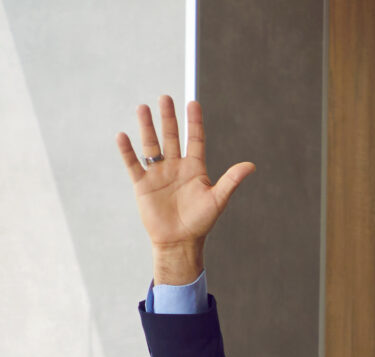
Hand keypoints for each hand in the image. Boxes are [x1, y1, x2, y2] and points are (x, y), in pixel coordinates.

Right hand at [115, 96, 252, 285]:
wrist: (179, 241)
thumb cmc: (201, 222)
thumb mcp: (218, 199)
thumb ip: (231, 180)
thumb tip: (251, 165)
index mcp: (195, 168)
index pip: (194, 139)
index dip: (194, 122)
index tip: (193, 103)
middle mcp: (175, 166)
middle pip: (171, 136)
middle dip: (168, 118)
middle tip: (165, 98)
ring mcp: (158, 173)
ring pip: (151, 145)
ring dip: (147, 127)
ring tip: (143, 108)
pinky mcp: (142, 184)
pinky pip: (133, 163)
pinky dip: (127, 151)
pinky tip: (123, 136)